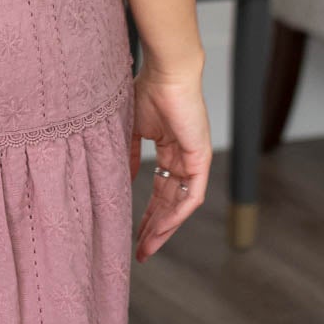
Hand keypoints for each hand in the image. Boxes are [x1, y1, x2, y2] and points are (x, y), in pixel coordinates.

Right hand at [128, 62, 210, 261]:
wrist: (166, 73)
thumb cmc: (148, 90)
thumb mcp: (132, 129)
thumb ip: (129, 156)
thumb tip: (123, 180)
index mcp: (169, 150)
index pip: (159, 190)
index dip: (147, 212)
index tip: (133, 233)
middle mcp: (184, 158)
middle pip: (170, 202)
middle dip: (155, 228)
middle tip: (141, 251)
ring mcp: (194, 160)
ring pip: (180, 204)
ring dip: (164, 227)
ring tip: (147, 247)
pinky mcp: (200, 159)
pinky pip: (190, 195)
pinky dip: (176, 214)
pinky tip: (160, 228)